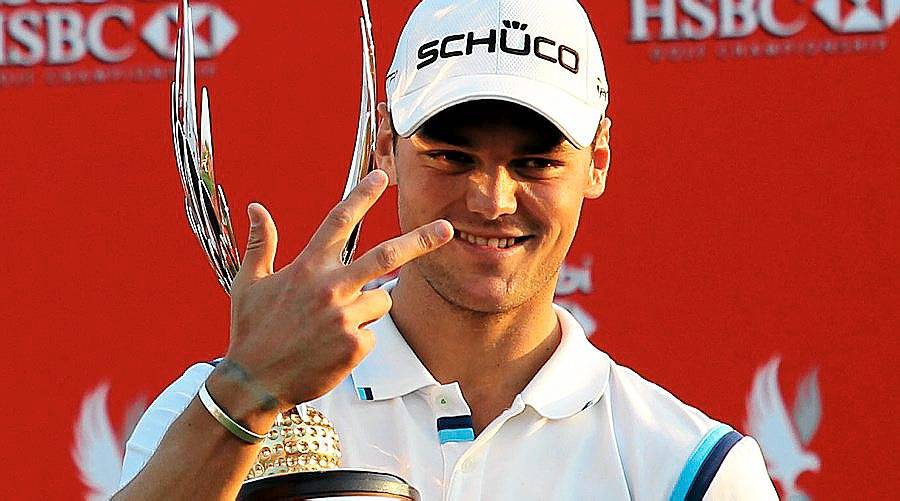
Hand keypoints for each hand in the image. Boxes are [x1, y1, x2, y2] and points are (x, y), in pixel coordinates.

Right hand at [219, 170, 452, 413]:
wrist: (253, 382)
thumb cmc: (250, 331)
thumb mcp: (249, 284)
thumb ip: (260, 244)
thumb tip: (256, 207)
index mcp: (306, 268)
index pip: (338, 221)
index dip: (361, 196)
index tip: (382, 177)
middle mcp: (329, 287)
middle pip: (386, 255)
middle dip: (421, 241)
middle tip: (447, 229)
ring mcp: (344, 316)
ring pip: (382, 300)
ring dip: (369, 309)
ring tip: (334, 326)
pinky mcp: (354, 344)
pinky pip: (373, 334)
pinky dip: (359, 340)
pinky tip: (332, 350)